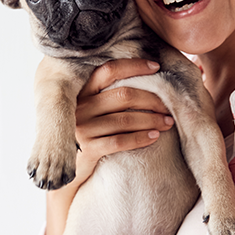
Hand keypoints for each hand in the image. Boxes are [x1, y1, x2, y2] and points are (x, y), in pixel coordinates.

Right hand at [46, 58, 173, 234]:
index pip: (109, 70)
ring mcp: (82, 128)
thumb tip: (147, 75)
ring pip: (125, 119)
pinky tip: (155, 137)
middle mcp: (80, 107)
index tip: (156, 66)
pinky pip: (120, 141)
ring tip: (167, 122)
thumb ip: (109, 93)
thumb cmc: (89, 132)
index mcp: (82, 91)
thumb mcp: (92, 108)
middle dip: (151, 99)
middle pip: (123, 95)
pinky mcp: (87, 149)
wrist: (67, 169)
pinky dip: (141, 138)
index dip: (134, 66)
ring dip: (151, 120)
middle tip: (168, 106)